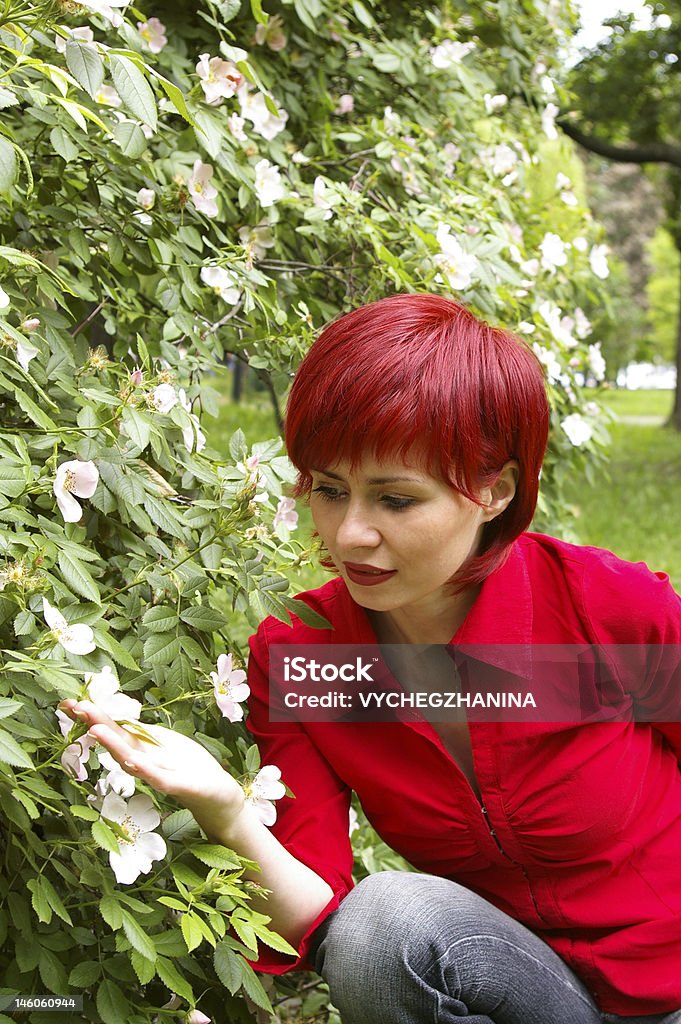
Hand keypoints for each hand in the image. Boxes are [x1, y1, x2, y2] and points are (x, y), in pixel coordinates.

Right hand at [58, 699, 244, 832]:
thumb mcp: (165, 743)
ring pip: (131, 759)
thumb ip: (141, 734)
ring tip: (95, 729)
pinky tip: (133, 760)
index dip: (93, 715)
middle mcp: (144, 761)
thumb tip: (118, 717)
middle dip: (95, 723)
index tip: (70, 702)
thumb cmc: (190, 767)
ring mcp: (158, 774)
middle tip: (74, 707)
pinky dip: (145, 769)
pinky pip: (158, 778)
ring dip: (113, 745)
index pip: (114, 728)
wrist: (217, 796)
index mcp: (142, 747)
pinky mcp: (177, 786)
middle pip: (116, 740)